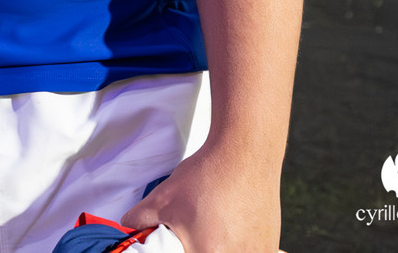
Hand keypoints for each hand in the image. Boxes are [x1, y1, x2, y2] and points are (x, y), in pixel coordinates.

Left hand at [121, 142, 281, 252]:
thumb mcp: (163, 198)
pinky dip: (239, 245)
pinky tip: (233, 229)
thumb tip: (127, 226)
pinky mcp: (270, 246)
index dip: (181, 250)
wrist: (245, 154)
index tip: (182, 242)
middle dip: (200, 247)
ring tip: (215, 228)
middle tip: (197, 234)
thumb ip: (140, 218)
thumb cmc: (205, 177)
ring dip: (221, 247)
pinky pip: (250, 252)